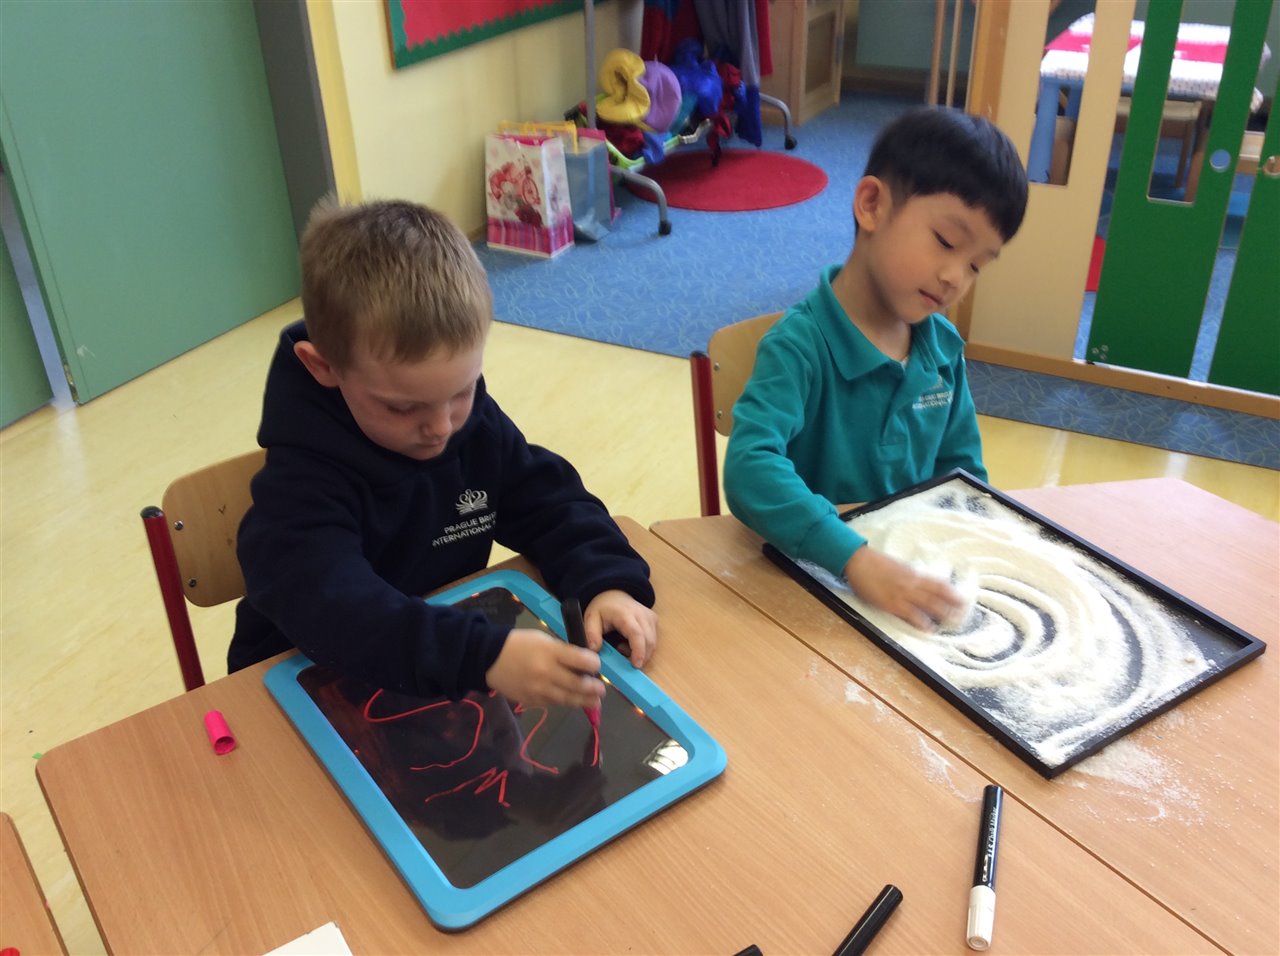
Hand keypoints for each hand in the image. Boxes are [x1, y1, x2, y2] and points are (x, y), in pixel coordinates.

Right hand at [484, 628, 604, 708]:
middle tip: (601, 690)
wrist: (489, 659)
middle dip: (594, 688)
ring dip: (584, 701)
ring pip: (568, 699)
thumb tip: (583, 664)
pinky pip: (554, 704)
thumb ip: (563, 652)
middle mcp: (546, 673)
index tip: (596, 665)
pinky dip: (565, 702)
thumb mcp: (543, 639)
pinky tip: (572, 701)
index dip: (594, 663)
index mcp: (550, 652)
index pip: (582, 660)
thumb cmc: (519, 644)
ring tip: (595, 701)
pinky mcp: (531, 701)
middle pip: (578, 684)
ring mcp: (538, 690)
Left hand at [583, 589, 657, 667]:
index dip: (638, 651)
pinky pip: (653, 639)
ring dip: (641, 652)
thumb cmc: (603, 607)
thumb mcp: (591, 618)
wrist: (613, 593)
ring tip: (622, 647)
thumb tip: (594, 650)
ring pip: (653, 642)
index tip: (636, 665)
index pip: (637, 634)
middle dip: (641, 657)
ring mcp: (650, 617)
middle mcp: (642, 614)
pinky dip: (644, 647)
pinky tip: (630, 643)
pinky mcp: (653, 620)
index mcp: (625, 614)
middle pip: (649, 641)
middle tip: (625, 662)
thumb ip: (591, 634)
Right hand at [844, 545, 963, 629]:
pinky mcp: (892, 603)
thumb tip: (919, 583)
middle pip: (938, 594)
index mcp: (913, 573)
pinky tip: (930, 628)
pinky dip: (922, 622)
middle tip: (964, 612)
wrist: (859, 561)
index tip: (961, 598)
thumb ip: (909, 576)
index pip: (938, 583)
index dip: (951, 592)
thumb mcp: (897, 567)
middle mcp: (912, 583)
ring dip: (943, 613)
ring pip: (929, 604)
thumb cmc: (875, 563)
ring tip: (954, 621)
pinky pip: (911, 614)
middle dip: (953, 604)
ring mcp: (903, 593)